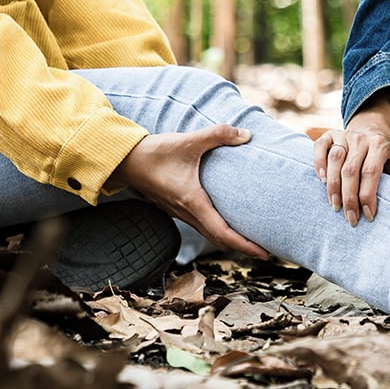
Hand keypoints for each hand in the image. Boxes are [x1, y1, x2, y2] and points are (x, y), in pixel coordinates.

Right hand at [110, 127, 267, 257]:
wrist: (123, 160)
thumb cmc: (154, 153)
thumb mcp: (188, 141)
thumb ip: (218, 135)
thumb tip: (246, 135)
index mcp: (192, 202)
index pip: (223, 233)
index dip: (245, 246)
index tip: (265, 253)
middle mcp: (186, 213)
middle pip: (219, 239)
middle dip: (243, 247)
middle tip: (266, 249)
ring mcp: (179, 212)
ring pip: (209, 233)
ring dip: (229, 239)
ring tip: (250, 236)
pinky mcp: (175, 207)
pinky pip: (200, 225)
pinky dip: (217, 229)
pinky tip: (226, 218)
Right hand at [312, 94, 389, 225]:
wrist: (373, 125)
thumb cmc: (387, 151)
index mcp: (381, 145)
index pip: (371, 172)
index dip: (368, 196)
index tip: (369, 216)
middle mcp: (361, 139)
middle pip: (351, 170)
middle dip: (349, 198)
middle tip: (351, 219)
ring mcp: (344, 135)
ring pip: (335, 160)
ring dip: (333, 185)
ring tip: (335, 206)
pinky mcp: (330, 134)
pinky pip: (320, 147)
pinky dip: (318, 163)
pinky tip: (321, 180)